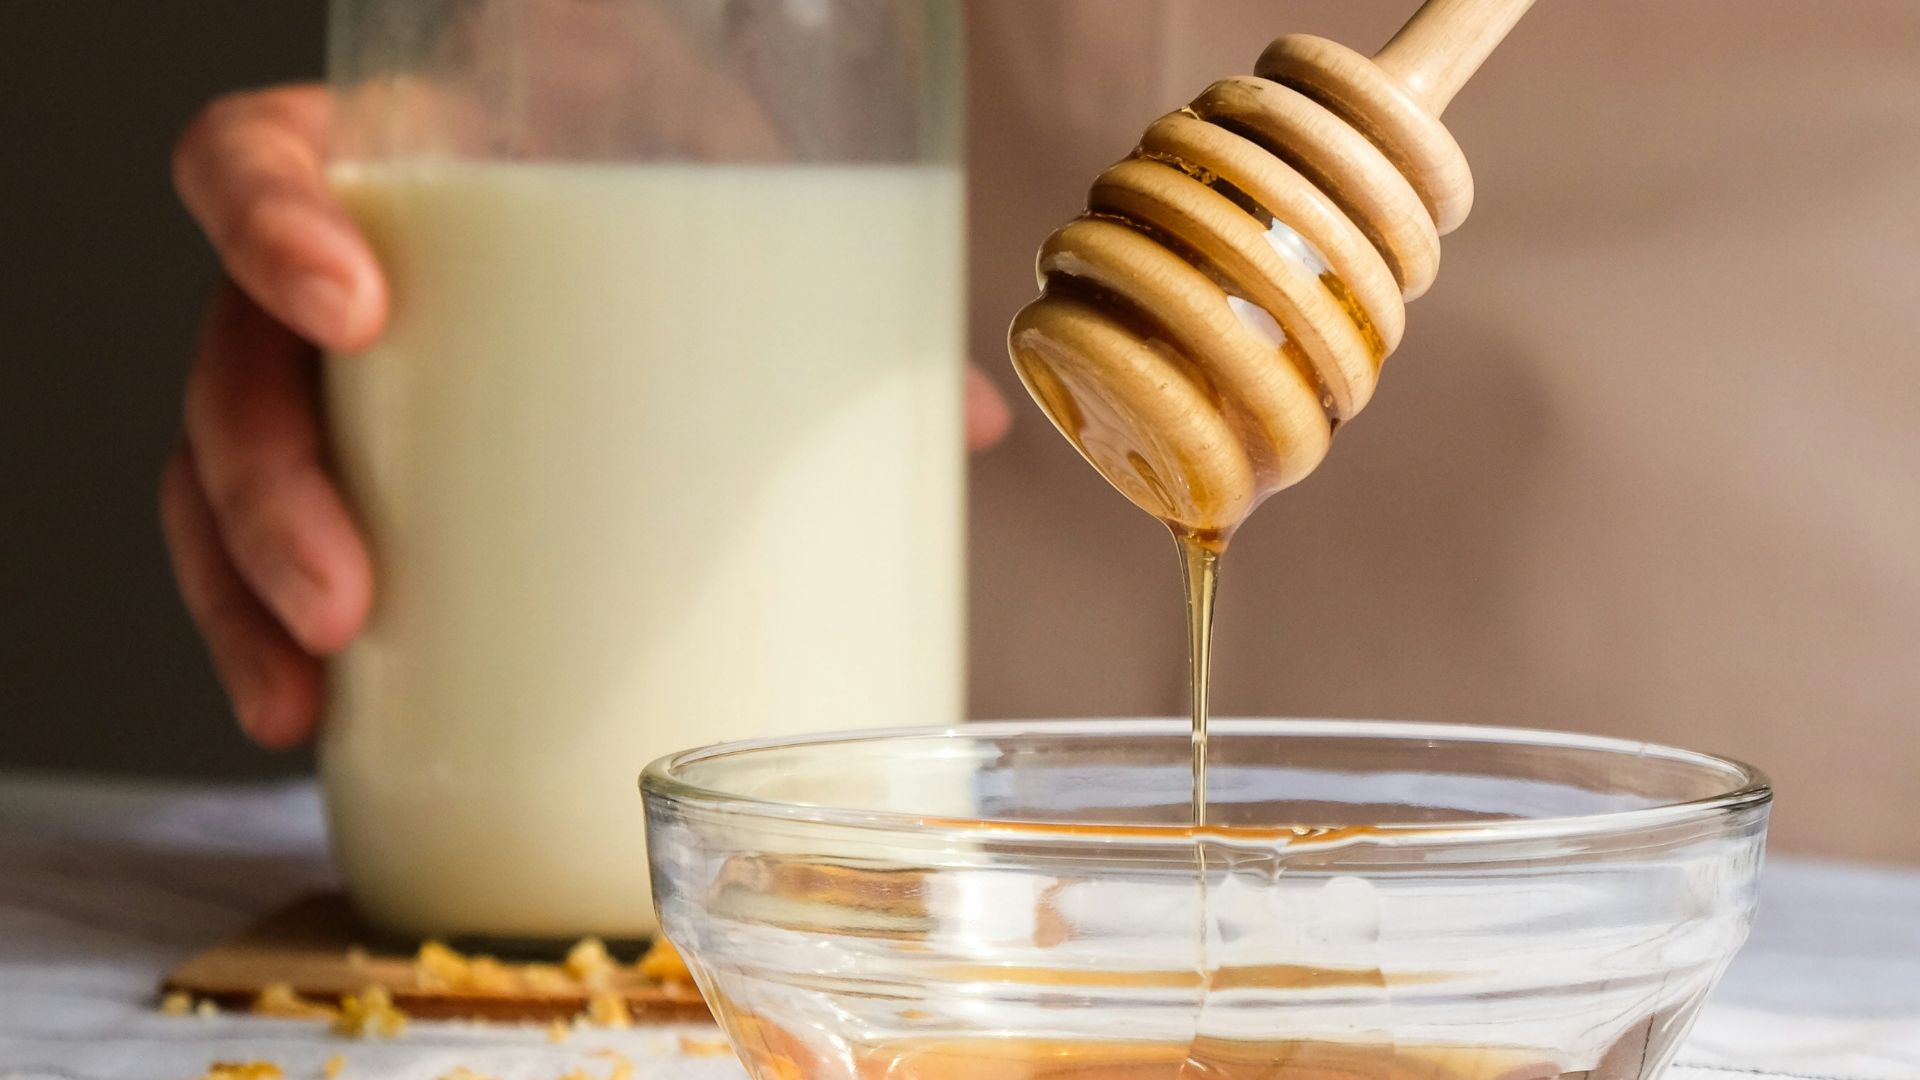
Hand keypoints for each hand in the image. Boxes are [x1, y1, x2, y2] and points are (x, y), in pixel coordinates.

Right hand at [162, 83, 1010, 750]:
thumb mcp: (734, 173)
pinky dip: (273, 633)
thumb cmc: (679, 161)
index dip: (265, 226)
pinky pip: (264, 546)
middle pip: (231, 366)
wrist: (663, 158)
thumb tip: (973, 428)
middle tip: (349, 598)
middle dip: (267, 495)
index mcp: (403, 162)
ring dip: (245, 593)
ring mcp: (343, 379)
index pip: (251, 161)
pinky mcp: (365, 467)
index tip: (353, 305)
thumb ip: (828, 260)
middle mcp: (339, 268)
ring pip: (220, 478)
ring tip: (309, 690)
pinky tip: (312, 714)